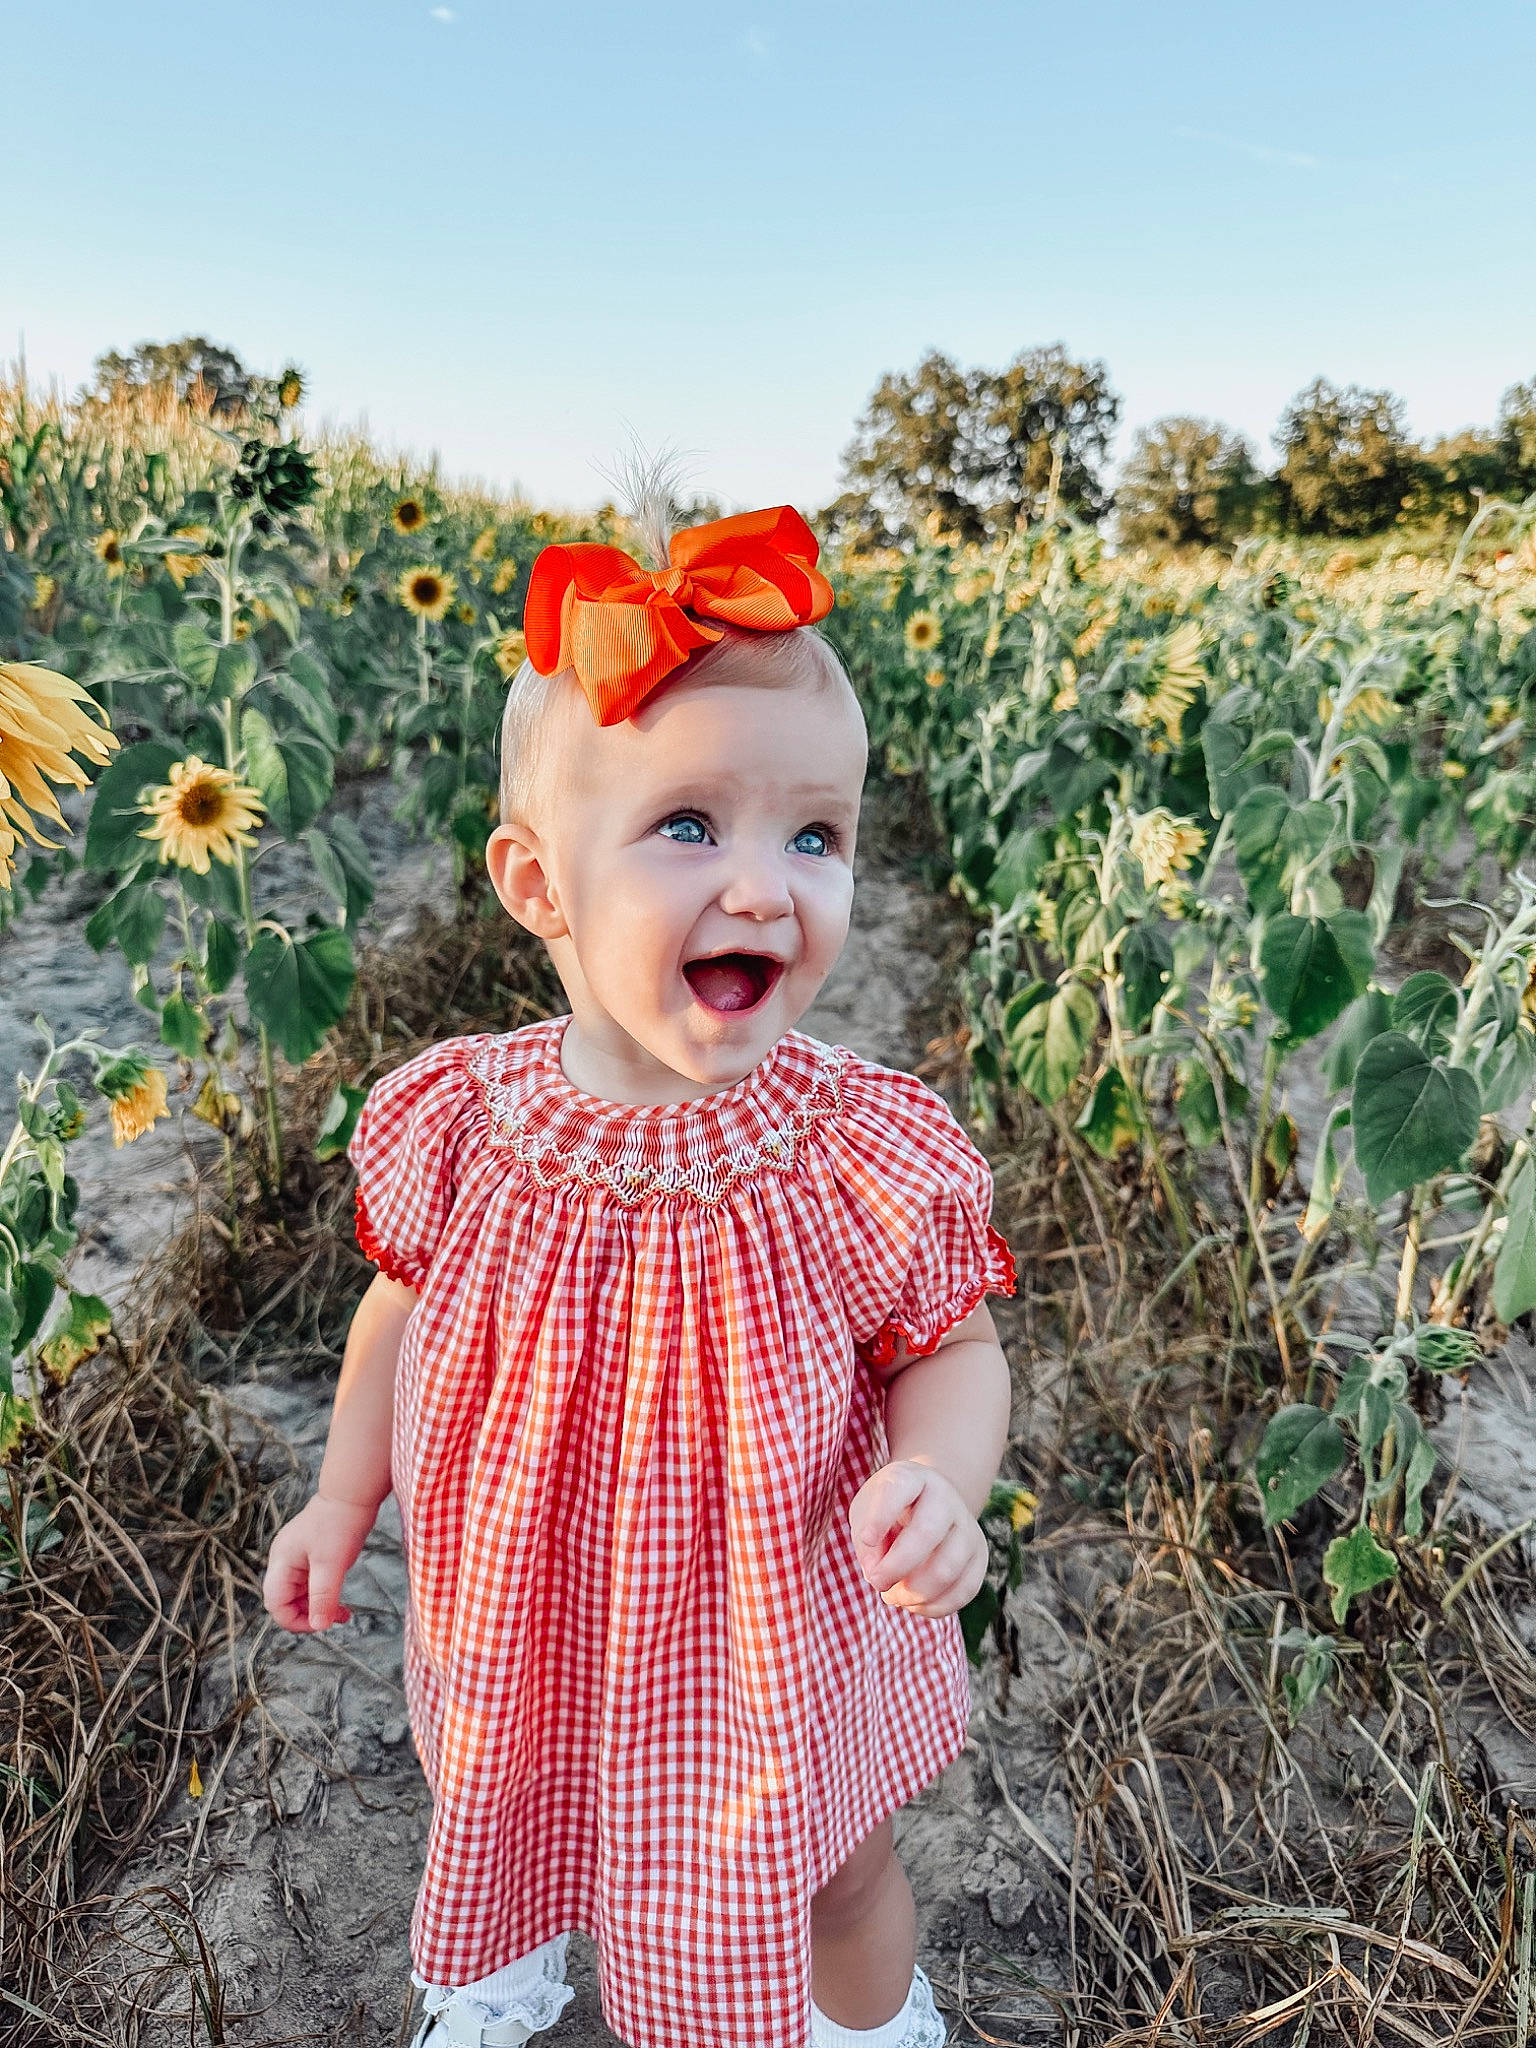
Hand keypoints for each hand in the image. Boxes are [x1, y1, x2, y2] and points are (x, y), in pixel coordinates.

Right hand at [262, 1492, 377, 1632]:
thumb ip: (323, 1597)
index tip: (321, 1624)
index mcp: (281, 1561)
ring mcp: (295, 1557)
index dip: (294, 1621)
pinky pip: (310, 1582)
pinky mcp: (309, 1554)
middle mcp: (284, 1560)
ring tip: (343, 1613)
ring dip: (318, 1606)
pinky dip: (323, 1594)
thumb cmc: (340, 1523)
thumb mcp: (332, 1565)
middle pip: (286, 1601)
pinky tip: (340, 1600)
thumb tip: (319, 1626)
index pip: (275, 1603)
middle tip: (334, 1619)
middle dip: (308, 1614)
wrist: (352, 1493)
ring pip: (299, 1594)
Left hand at [848, 1459, 988, 1618]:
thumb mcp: (867, 1513)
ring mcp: (967, 1526)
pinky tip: (915, 1604)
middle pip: (926, 1533)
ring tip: (894, 1596)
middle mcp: (945, 1497)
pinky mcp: (980, 1554)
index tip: (866, 1540)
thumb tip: (877, 1575)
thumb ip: (865, 1544)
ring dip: (915, 1593)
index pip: (898, 1490)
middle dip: (896, 1567)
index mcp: (912, 1479)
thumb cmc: (890, 1510)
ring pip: (948, 1569)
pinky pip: (965, 1590)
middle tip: (877, 1582)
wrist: (931, 1503)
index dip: (881, 1516)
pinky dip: (935, 1607)